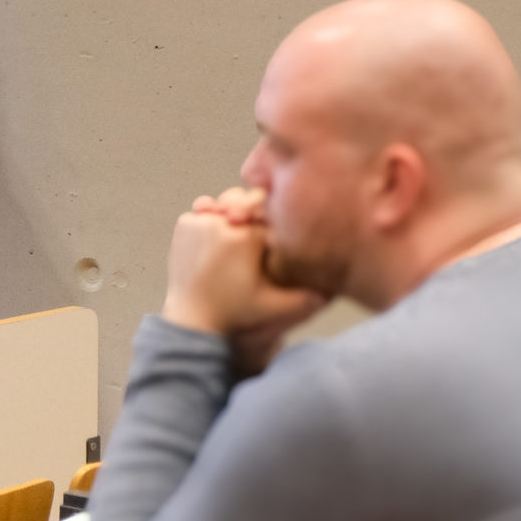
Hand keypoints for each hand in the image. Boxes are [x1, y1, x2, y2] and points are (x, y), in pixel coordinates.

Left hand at [162, 187, 328, 369]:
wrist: (193, 319)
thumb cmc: (237, 313)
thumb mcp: (278, 307)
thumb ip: (310, 297)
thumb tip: (337, 289)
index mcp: (246, 236)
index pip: (271, 213)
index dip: (279, 221)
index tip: (278, 235)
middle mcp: (220, 222)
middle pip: (248, 200)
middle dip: (256, 212)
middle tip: (259, 234)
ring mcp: (198, 221)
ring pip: (225, 203)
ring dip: (234, 214)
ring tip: (240, 237)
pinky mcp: (183, 225)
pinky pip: (206, 212)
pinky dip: (214, 220)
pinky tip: (222, 238)